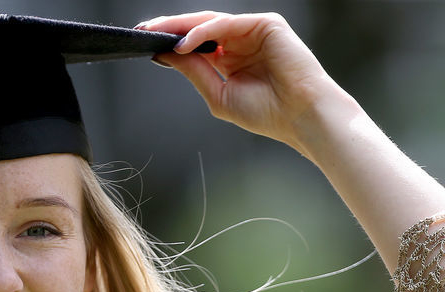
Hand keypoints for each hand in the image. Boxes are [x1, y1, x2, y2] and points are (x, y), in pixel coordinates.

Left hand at [137, 12, 349, 153]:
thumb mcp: (219, 94)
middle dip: (169, 29)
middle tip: (142, 31)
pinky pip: (226, 24)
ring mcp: (254, 31)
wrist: (302, 117)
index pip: (196, 45)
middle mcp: (241, 42)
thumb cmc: (267, 113)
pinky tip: (184, 43)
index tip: (144, 45)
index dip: (170, 43)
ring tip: (156, 34)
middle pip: (199, 29)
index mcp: (231, 59)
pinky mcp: (266, 24)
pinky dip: (203, 32)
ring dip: (181, 27)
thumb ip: (194, 72)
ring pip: (210, 22)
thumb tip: (166, 54)